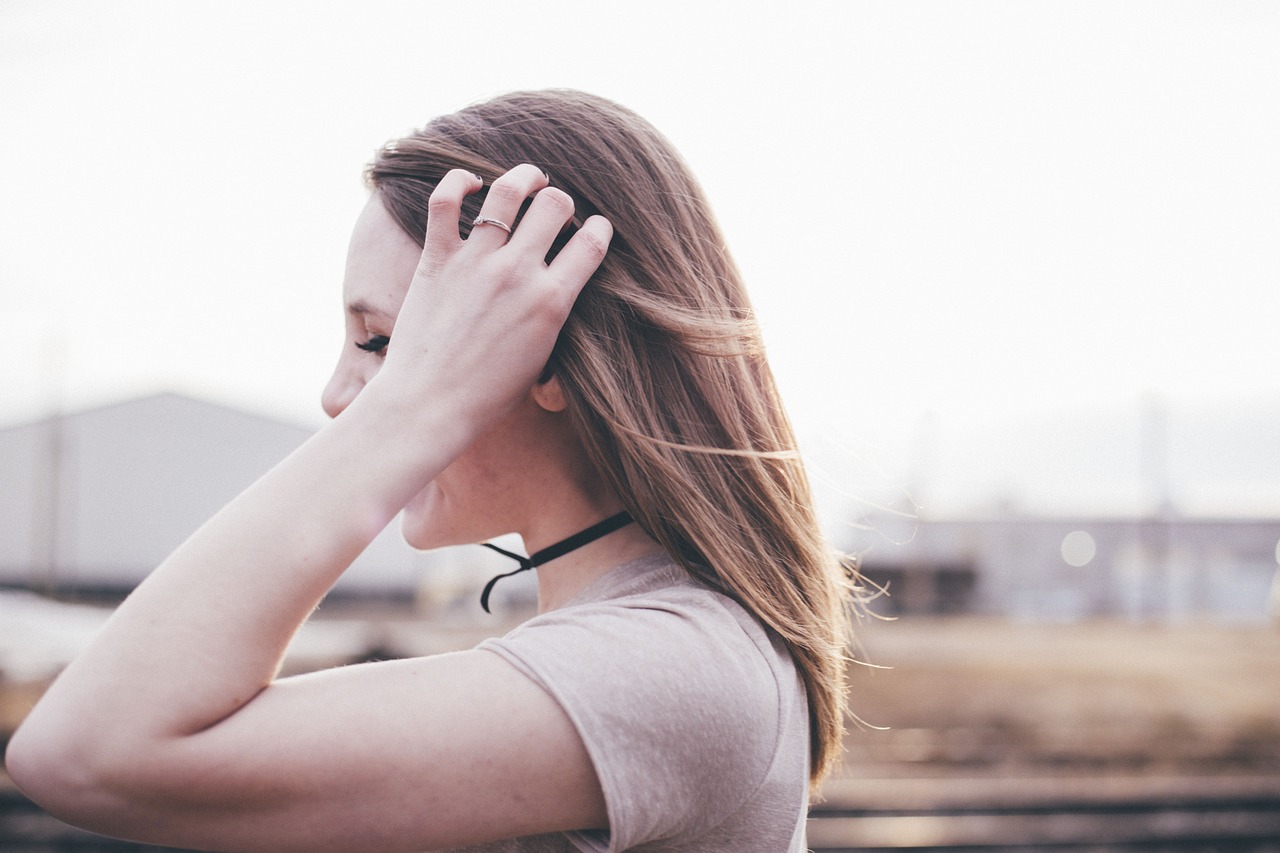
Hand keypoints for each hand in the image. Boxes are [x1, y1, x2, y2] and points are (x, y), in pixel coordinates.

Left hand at [373, 164, 611, 432]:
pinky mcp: (437, 259)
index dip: (600, 229)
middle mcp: (518, 273)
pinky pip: (445, 201)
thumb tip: (561, 295)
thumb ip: (553, 318)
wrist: (430, 405)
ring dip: (524, 177)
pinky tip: (471, 184)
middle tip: (554, 211)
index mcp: (552, 301)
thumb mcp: (540, 361)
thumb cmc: (487, 395)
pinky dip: (459, 182)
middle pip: (556, 205)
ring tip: (529, 179)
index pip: (592, 243)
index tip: (596, 228)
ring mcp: (476, 262)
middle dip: (561, 202)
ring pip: (509, 192)